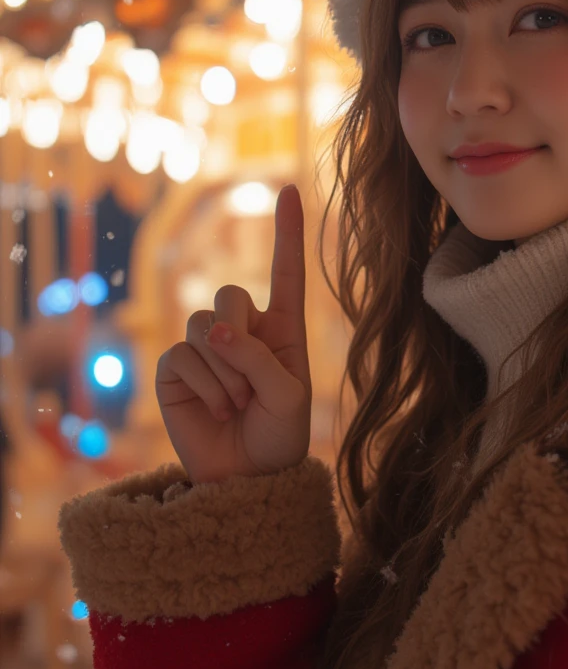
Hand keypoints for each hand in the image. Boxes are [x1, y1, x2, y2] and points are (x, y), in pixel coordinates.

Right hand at [155, 184, 310, 483]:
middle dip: (238, 335)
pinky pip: (181, 355)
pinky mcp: (175, 369)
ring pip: (202, 327)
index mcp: (282, 328)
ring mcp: (206, 348)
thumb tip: (212, 332)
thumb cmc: (280, 434)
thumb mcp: (288, 395)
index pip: (285, 272)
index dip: (287, 232)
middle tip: (252, 383)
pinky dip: (203, 384)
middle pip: (229, 295)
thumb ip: (259, 358)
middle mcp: (243, 330)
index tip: (290, 190)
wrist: (248, 478)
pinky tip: (216, 408)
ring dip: (224, 372)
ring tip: (238, 404)